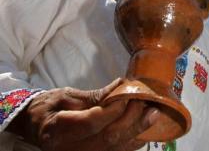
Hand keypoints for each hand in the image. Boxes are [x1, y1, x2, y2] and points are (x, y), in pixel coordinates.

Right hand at [9, 79, 158, 150]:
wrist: (34, 127)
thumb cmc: (48, 107)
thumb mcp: (67, 95)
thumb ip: (94, 96)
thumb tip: (120, 86)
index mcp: (58, 129)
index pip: (92, 122)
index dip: (114, 109)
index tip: (129, 94)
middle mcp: (69, 150)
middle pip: (108, 139)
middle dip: (132, 121)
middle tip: (148, 104)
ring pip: (115, 150)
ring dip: (137, 132)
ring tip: (153, 115)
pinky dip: (131, 142)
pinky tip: (144, 129)